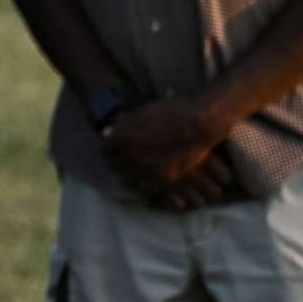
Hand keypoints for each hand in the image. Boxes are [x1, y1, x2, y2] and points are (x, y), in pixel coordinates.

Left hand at [104, 96, 237, 206]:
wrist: (197, 123)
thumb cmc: (170, 112)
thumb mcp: (141, 112)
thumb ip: (124, 123)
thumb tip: (111, 129)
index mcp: (121, 137)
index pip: (105, 150)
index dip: (110, 149)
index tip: (113, 150)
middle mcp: (129, 155)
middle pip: (114, 165)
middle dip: (118, 161)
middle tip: (123, 161)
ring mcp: (145, 168)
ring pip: (126, 178)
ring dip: (128, 174)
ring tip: (133, 172)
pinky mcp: (162, 178)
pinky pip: (144, 189)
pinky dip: (143, 186)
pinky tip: (145, 182)